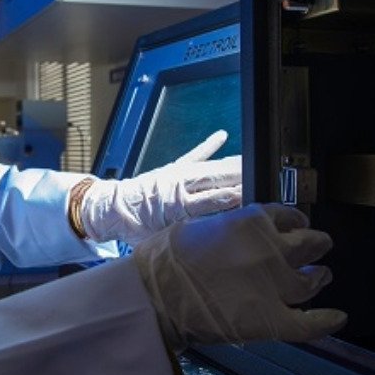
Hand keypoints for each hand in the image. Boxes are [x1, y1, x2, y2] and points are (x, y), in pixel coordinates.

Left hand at [79, 130, 241, 243]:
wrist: (111, 210)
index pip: (213, 200)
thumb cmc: (135, 229)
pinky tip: (221, 135)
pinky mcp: (171, 168)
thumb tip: (207, 233)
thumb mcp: (160, 239)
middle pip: (216, 179)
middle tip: (263, 175)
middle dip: (240, 177)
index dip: (233, 197)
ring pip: (210, 167)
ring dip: (232, 164)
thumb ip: (184, 235)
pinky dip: (208, 146)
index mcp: (177, 205)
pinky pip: (193, 155)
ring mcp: (176, 174)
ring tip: (253, 161)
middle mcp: (178, 185)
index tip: (251, 195)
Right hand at [130, 203, 345, 349]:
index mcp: (251, 221)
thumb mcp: (198, 226)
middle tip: (321, 245)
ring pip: (312, 280)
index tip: (296, 224)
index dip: (294, 221)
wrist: (156, 295)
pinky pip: (310, 323)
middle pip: (308, 244)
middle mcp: (272, 249)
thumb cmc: (166, 259)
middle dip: (316, 244)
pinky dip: (327, 321)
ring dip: (320, 277)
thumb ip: (225, 230)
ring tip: (322, 276)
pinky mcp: (274, 320)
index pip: (286, 215)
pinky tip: (338, 318)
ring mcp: (276, 285)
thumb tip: (231, 238)